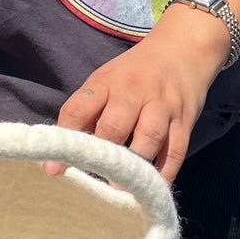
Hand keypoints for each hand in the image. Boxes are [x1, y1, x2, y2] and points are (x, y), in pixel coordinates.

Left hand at [54, 0, 233, 183]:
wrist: (183, 48)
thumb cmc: (134, 73)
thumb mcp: (106, 81)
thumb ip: (86, 113)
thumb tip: (61, 155)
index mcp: (106, 82)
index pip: (78, 109)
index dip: (65, 141)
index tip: (54, 169)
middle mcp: (134, 91)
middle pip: (114, 126)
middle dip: (102, 157)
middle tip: (93, 182)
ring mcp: (163, 105)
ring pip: (148, 138)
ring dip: (134, 167)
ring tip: (121, 189)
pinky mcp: (185, 119)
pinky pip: (176, 150)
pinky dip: (165, 172)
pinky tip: (152, 187)